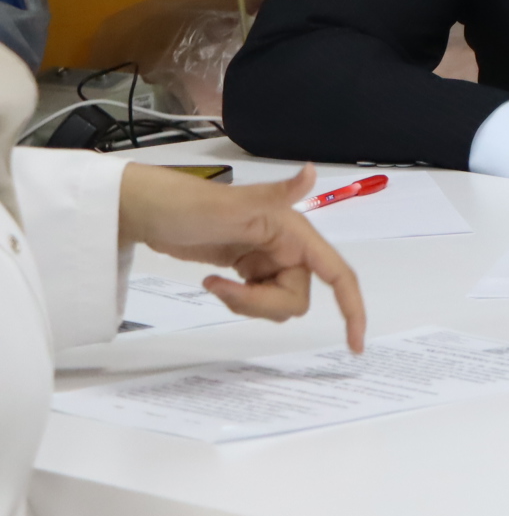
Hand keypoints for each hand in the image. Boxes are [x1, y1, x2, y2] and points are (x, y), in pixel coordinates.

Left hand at [117, 164, 366, 351]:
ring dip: (246, 303)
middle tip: (223, 289)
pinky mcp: (249, 269)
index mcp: (294, 233)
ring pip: (278, 303)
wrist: (147, 213)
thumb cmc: (187, 206)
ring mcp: (268, 260)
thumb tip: (311, 171)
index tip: (354, 344)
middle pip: (297, 298)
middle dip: (262, 304)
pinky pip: (258, 300)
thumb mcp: (230, 206)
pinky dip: (238, 300)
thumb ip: (275, 194)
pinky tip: (214, 281)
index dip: (352, 307)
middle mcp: (289, 247)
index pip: (336, 273)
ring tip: (214, 283)